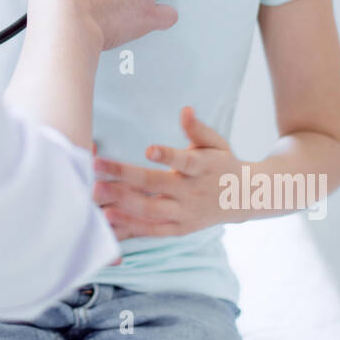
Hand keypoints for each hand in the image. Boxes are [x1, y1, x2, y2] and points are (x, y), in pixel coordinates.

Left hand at [92, 107, 242, 237]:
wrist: (243, 199)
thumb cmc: (222, 164)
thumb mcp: (216, 143)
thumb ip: (198, 129)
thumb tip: (185, 109)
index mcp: (203, 168)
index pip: (185, 162)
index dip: (168, 156)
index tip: (149, 149)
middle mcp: (193, 192)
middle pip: (156, 185)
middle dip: (125, 175)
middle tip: (96, 166)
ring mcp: (185, 213)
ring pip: (150, 210)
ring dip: (121, 202)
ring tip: (96, 190)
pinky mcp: (179, 229)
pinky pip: (152, 230)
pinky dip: (130, 225)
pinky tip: (108, 216)